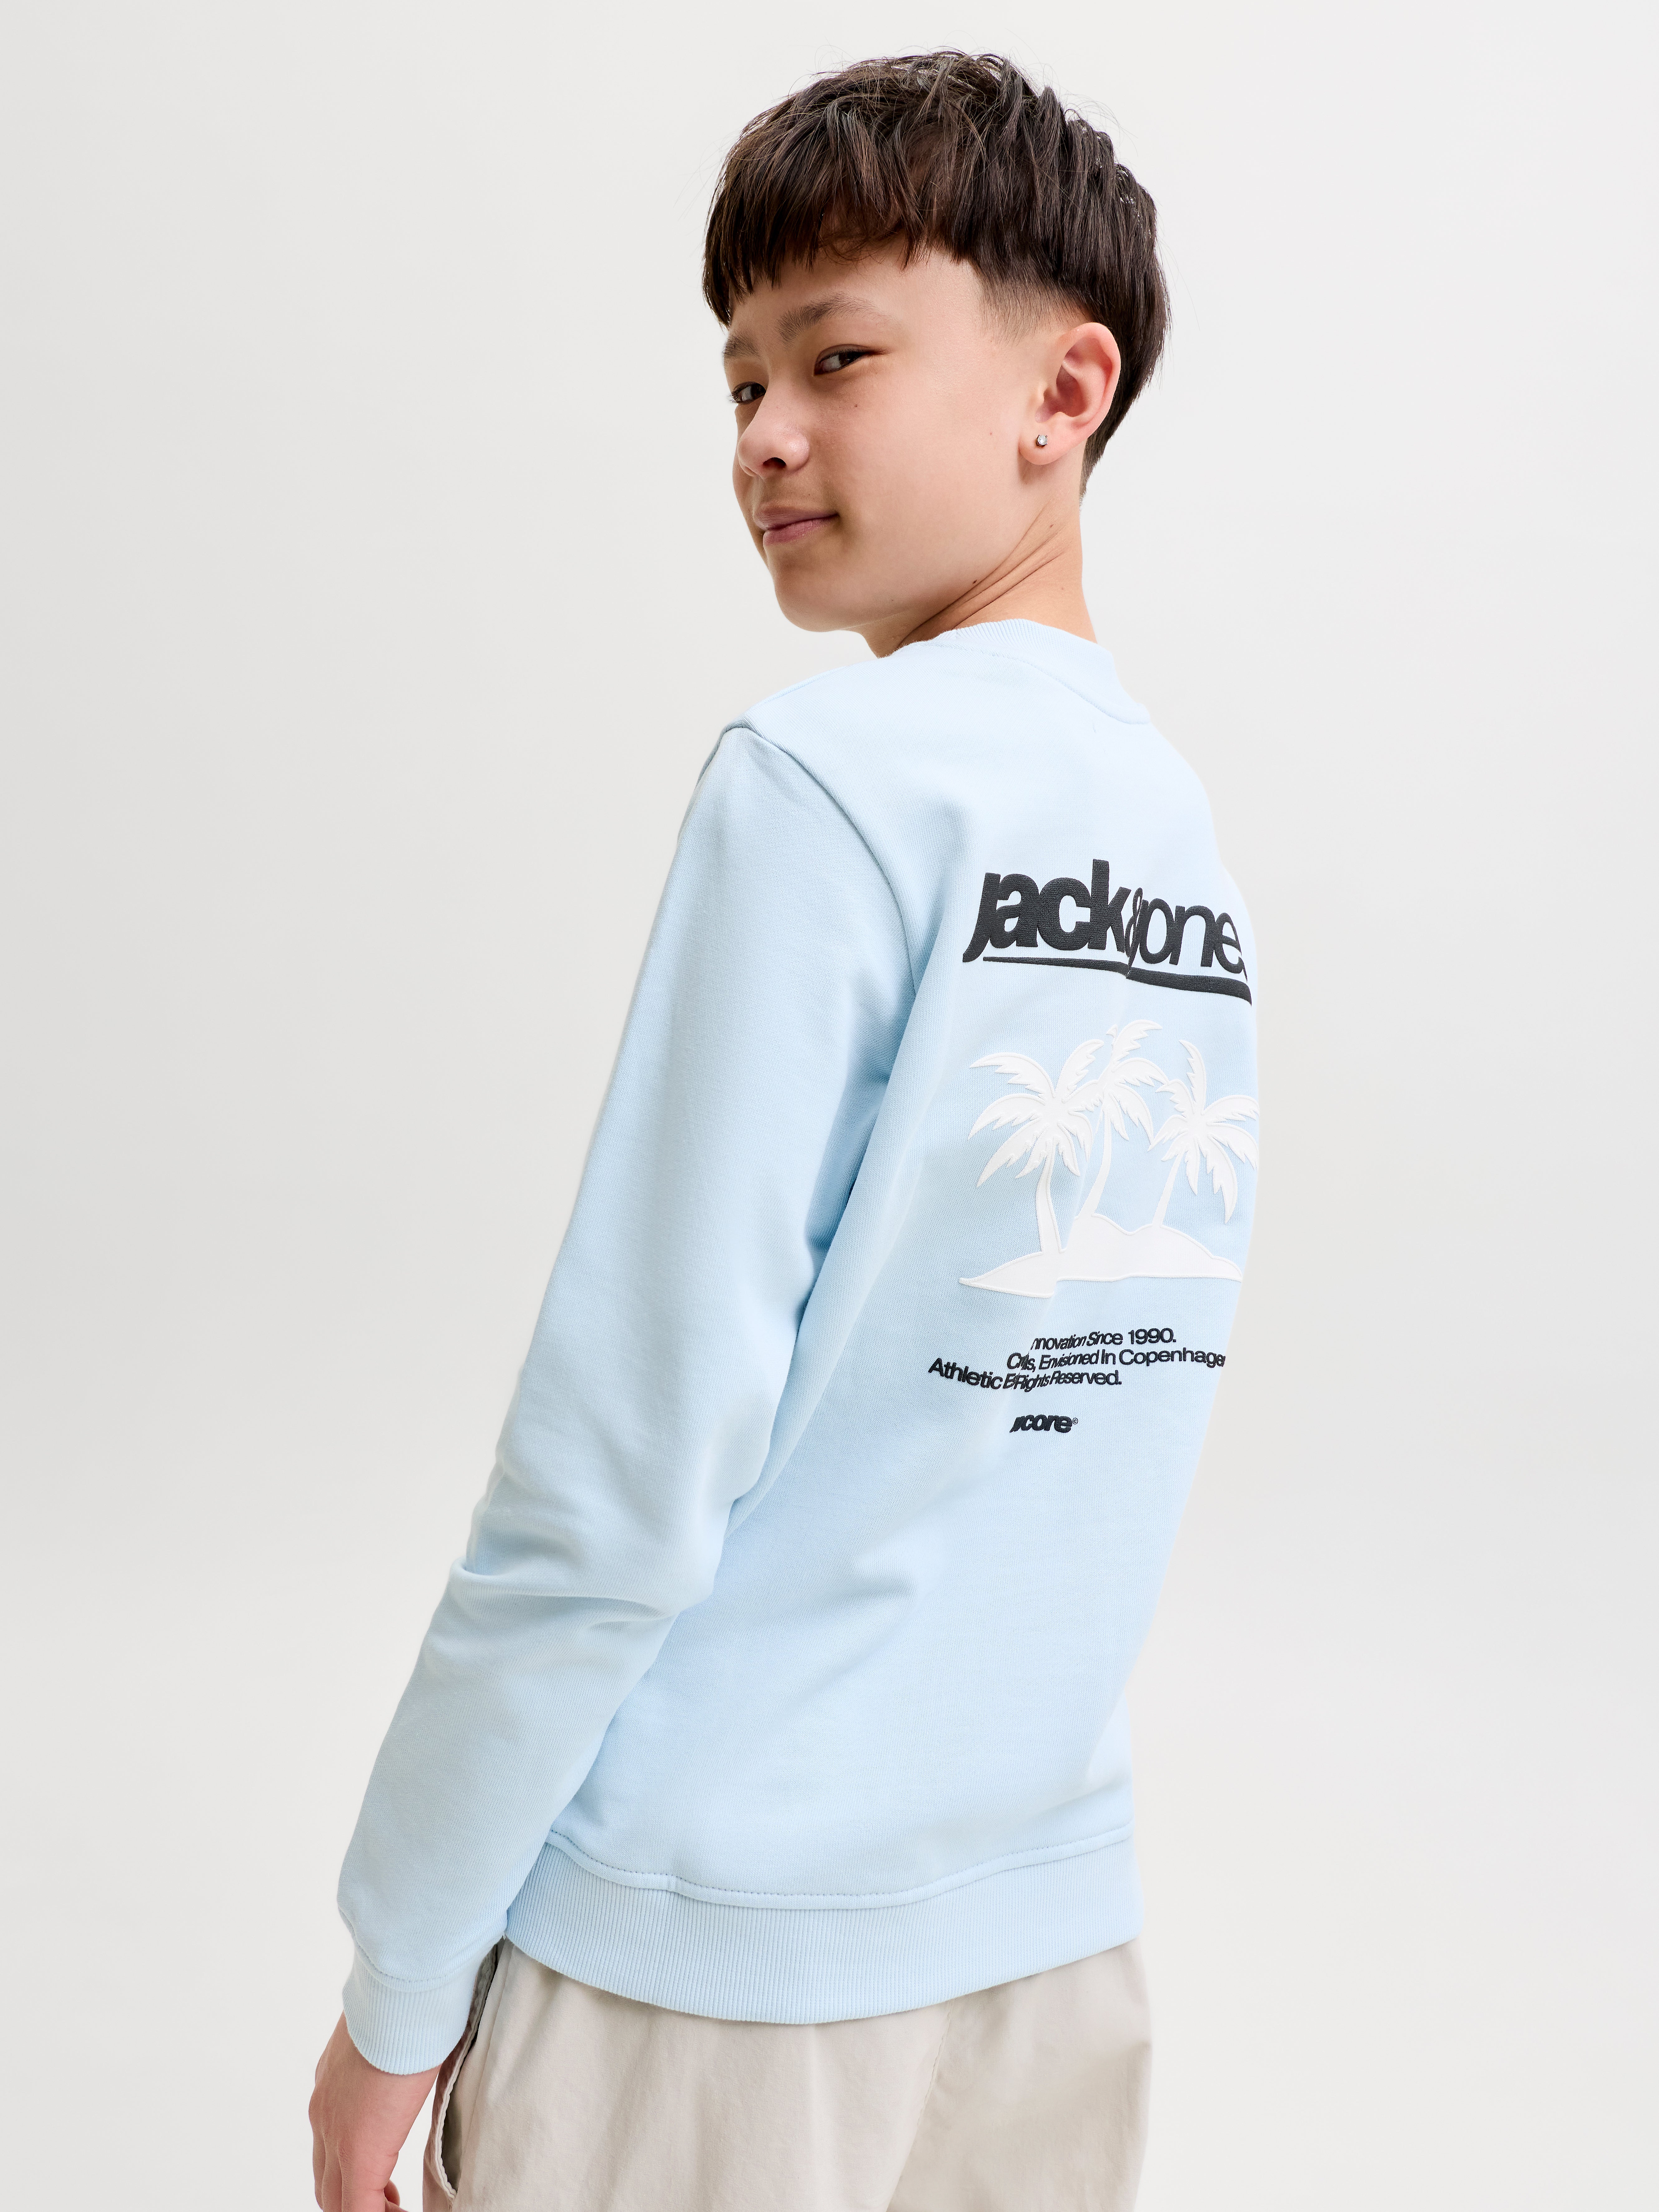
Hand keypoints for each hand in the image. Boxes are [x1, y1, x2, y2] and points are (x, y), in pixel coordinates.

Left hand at [310, 2013, 439, 2211]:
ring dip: (365, 2208)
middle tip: (388, 2203)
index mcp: (331, 2084)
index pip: (330, 2145)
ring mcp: (334, 2131)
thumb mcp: (394, 2032)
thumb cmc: (410, 1999)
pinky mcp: (360, 2152)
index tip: (384, 2184)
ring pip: (335, 2198)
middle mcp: (323, 2111)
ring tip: (395, 2210)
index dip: (351, 2173)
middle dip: (354, 2198)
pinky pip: (357, 2210)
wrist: (406, 1991)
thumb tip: (414, 2050)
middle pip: (326, 2180)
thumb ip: (391, 2054)